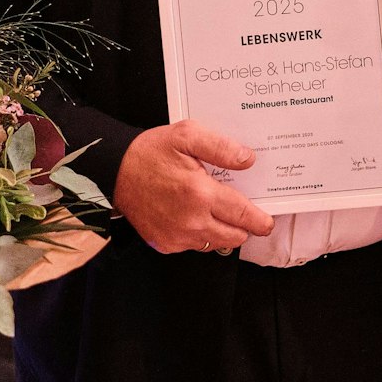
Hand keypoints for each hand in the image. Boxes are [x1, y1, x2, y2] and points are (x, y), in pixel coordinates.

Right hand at [112, 120, 274, 252]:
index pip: (242, 216)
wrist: (114, 171)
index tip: (267, 221)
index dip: (260, 221)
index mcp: (199, 194)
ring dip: (222, 231)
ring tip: (215, 210)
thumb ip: (221, 147)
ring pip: (215, 243)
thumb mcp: (187, 135)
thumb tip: (247, 159)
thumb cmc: (150, 153)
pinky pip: (194, 246)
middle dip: (244, 227)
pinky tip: (194, 215)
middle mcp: (190, 221)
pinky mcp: (165, 244)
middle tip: (243, 212)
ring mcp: (176, 236)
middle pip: (234, 237)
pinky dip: (199, 234)